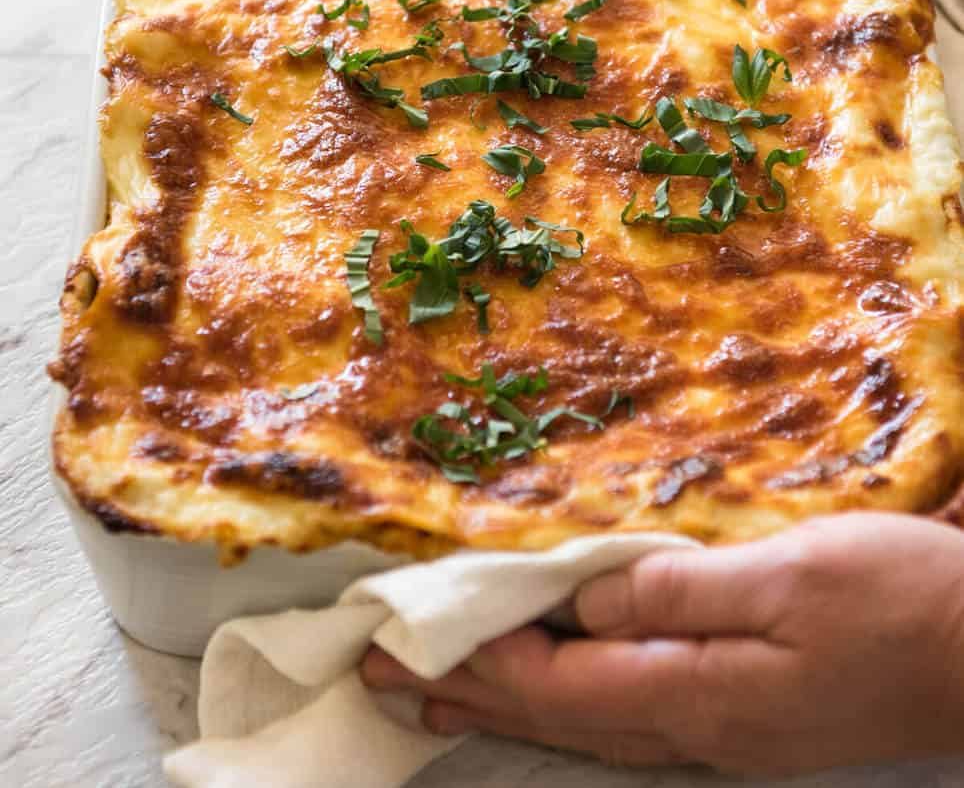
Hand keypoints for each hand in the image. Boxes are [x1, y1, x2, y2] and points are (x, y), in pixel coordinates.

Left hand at [361, 514, 963, 773]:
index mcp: (700, 689)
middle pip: (558, 715)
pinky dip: (565, 711)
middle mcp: (698, 727)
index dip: (479, 656)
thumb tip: (593, 602)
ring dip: (506, 710)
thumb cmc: (901, 602)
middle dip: (466, 692)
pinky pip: (625, 724)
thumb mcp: (794, 574)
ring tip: (434, 700)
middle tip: (381, 675)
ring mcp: (722, 735)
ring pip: (586, 729)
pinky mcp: (745, 724)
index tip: (406, 631)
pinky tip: (554, 706)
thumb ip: (685, 592)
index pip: (559, 680)